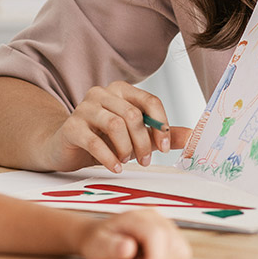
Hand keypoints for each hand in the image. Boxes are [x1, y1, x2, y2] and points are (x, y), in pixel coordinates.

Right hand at [39, 81, 190, 172]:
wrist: (66, 148)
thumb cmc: (103, 140)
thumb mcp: (136, 137)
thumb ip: (161, 135)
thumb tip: (192, 136)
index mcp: (121, 90)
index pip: (149, 101)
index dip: (162, 124)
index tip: (166, 147)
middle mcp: (101, 94)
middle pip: (133, 115)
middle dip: (144, 142)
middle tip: (146, 161)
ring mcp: (84, 108)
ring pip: (115, 125)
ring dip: (126, 148)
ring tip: (126, 161)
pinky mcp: (71, 126)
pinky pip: (94, 141)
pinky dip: (109, 158)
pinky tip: (115, 167)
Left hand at [78, 209, 191, 258]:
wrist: (101, 238)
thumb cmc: (99, 243)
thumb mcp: (98, 247)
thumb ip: (112, 247)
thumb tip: (128, 246)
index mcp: (134, 215)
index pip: (155, 234)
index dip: (155, 257)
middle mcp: (153, 216)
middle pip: (171, 242)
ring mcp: (165, 224)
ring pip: (181, 249)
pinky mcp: (172, 235)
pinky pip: (182, 253)